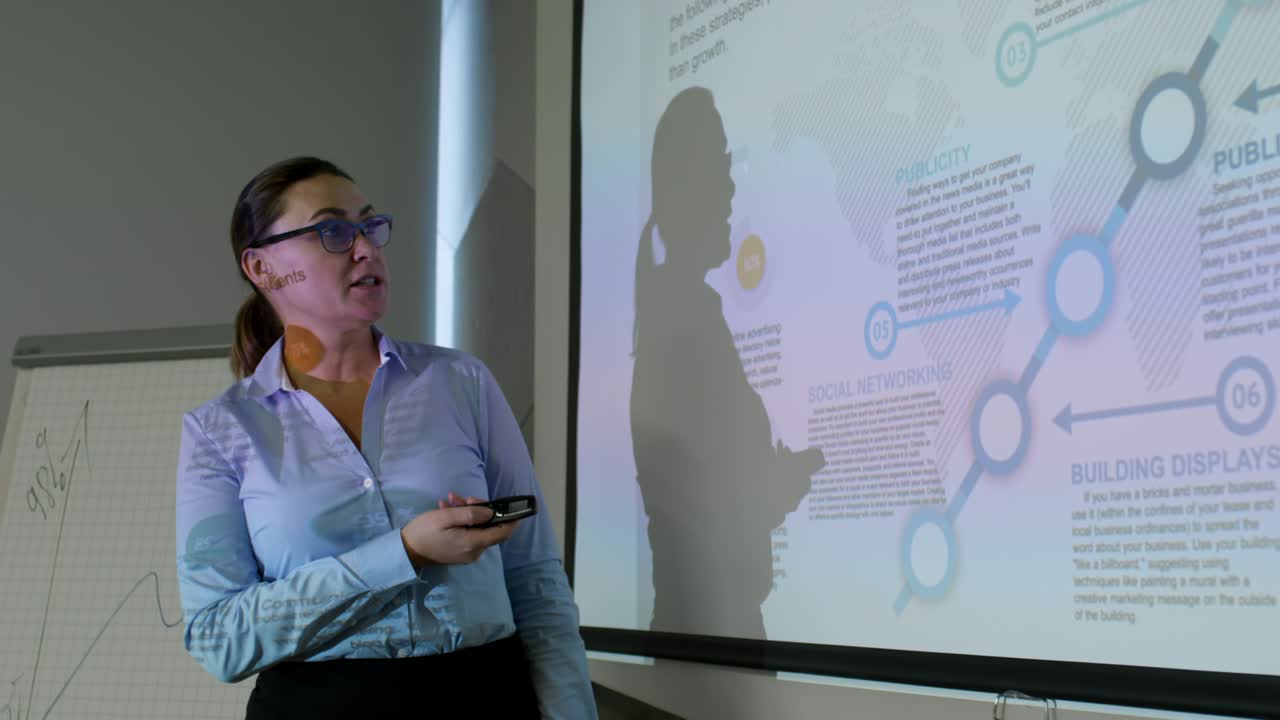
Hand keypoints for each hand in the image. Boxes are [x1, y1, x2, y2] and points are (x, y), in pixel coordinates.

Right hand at [400, 492, 518, 568]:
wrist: (406, 550)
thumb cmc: (425, 532)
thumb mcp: (446, 517)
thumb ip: (470, 514)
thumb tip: (490, 513)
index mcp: (473, 544)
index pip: (502, 534)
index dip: (510, 521)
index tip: (513, 509)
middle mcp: (474, 552)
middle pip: (487, 528)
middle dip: (478, 509)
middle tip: (463, 498)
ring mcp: (466, 553)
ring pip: (476, 528)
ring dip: (466, 512)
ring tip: (450, 500)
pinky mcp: (459, 552)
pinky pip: (467, 533)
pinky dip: (461, 521)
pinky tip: (447, 508)